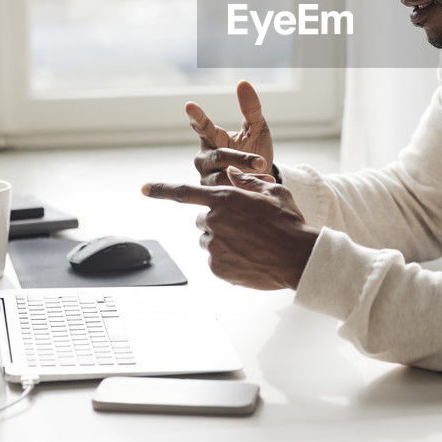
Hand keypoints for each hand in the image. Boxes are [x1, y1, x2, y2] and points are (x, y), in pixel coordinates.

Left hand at [142, 167, 316, 290]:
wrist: (298, 257)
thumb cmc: (289, 222)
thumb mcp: (273, 193)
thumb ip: (247, 181)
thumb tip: (231, 173)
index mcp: (225, 198)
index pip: (184, 192)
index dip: (161, 190)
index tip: (143, 188)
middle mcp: (214, 221)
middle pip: (203, 218)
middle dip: (218, 220)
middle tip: (244, 226)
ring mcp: (214, 246)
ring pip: (209, 240)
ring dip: (223, 240)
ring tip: (251, 244)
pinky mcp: (217, 267)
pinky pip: (216, 260)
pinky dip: (228, 259)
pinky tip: (249, 258)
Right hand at [186, 81, 274, 184]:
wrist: (262, 178)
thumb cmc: (255, 148)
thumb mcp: (257, 128)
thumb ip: (251, 108)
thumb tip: (243, 82)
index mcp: (212, 138)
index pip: (203, 126)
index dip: (196, 116)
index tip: (189, 105)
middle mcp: (204, 157)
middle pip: (218, 156)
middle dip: (240, 159)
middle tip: (262, 161)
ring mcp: (207, 177)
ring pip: (222, 177)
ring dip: (246, 176)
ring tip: (266, 175)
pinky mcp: (213, 196)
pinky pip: (229, 191)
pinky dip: (248, 188)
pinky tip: (264, 184)